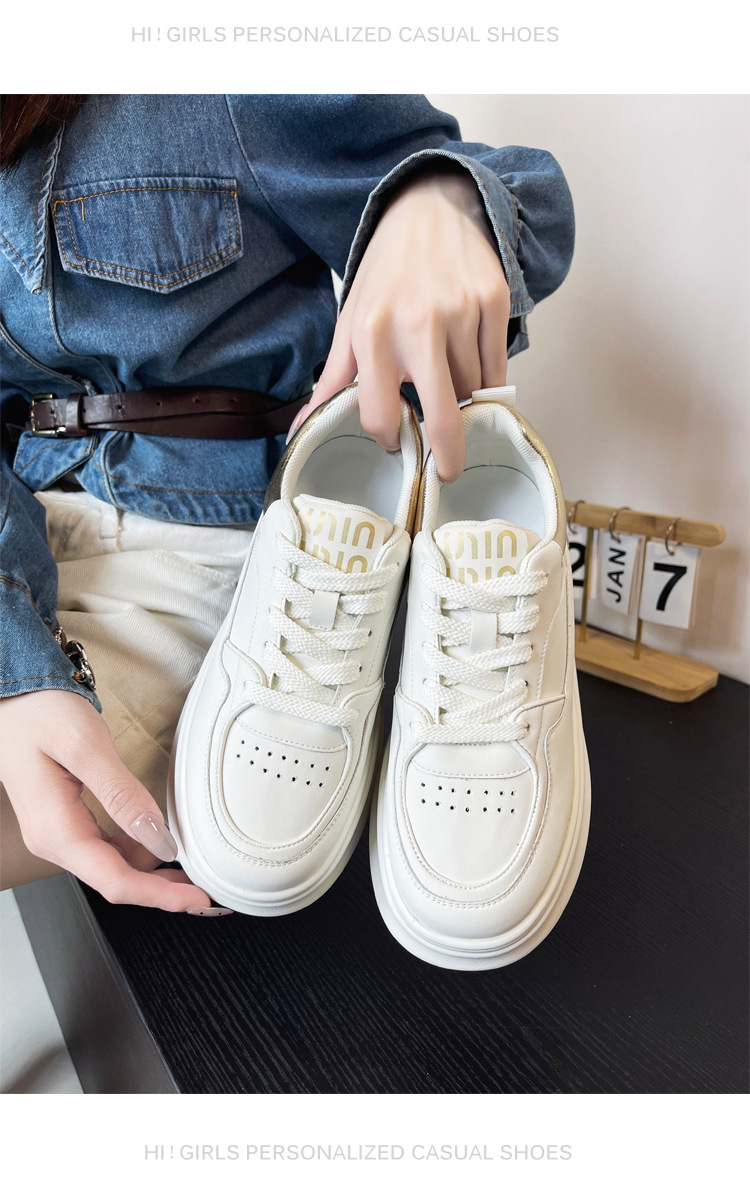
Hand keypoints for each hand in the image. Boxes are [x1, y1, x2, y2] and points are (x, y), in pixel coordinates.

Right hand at [0, 690, 221, 912]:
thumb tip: (159, 839)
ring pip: (112, 866)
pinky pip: (105, 848)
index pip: (115, 881)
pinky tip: (158, 843)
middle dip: (160, 888)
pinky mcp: (65, 820)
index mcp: (56, 830)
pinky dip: (137, 851)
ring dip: (151, 871)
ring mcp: (58, 832)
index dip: (160, 895)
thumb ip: (123, 795)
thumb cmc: (38, 713)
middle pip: (115, 880)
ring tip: (190, 867)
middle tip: (205, 888)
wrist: (12, 696)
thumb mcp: (87, 747)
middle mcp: (54, 840)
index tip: (197, 899)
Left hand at [294, 167, 510, 481]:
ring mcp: (461, 312)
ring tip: (447, 379)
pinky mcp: (495, 301)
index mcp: (372, 332)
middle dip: (447, 458)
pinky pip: (497, 367)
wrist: (431, 209)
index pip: (382, 416)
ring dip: (462, 401)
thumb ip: (331, 382)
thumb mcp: (351, 322)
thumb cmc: (387, 275)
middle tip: (447, 472)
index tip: (394, 440)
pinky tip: (471, 365)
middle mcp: (418, 323)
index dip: (388, 437)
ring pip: (471, 392)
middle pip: (441, 419)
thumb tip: (300, 434)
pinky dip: (487, 379)